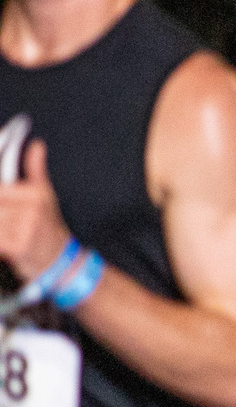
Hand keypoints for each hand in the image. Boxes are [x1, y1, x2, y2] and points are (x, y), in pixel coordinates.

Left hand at [0, 139, 72, 281]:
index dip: (2, 197)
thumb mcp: (45, 195)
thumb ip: (35, 169)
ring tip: (8, 229)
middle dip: (0, 214)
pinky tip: (6, 242)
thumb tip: (37, 146)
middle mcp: (31, 209)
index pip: (0, 189)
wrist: (59, 260)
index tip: (5, 206)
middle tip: (7, 216)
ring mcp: (25, 229)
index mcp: (34, 194)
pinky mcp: (18, 247)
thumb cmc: (48, 226)